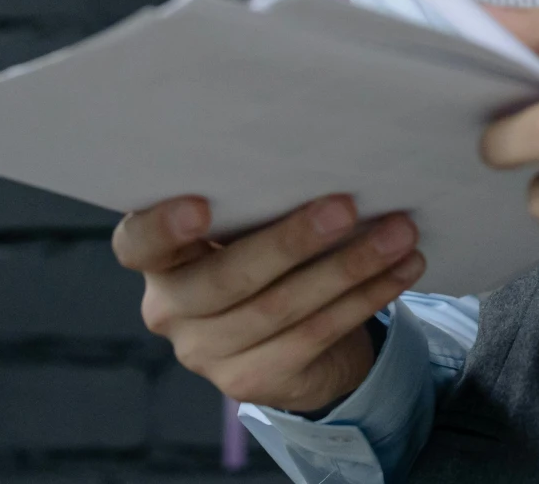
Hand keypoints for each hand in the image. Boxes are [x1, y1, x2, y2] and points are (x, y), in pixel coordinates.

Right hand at [111, 194, 425, 412]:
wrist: (288, 339)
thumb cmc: (263, 251)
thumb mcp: (246, 226)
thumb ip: (255, 202)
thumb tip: (322, 155)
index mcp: (158, 257)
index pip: (138, 242)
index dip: (163, 227)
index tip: (200, 206)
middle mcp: (169, 308)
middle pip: (227, 279)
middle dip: (292, 240)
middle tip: (347, 206)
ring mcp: (205, 353)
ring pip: (281, 308)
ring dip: (348, 267)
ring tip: (399, 233)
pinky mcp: (249, 382)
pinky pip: (314, 335)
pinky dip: (365, 298)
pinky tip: (400, 270)